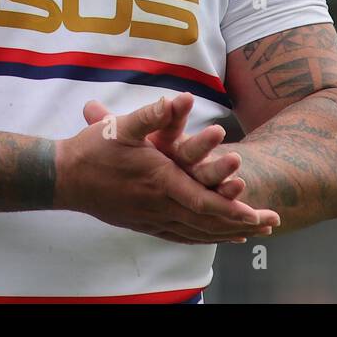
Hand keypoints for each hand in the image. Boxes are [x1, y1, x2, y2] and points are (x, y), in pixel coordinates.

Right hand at [56, 95, 278, 244]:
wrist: (64, 177)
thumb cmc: (93, 148)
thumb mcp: (121, 126)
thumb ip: (152, 115)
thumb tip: (177, 98)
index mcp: (159, 181)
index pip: (204, 202)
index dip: (233, 210)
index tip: (259, 214)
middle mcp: (159, 205)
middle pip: (207, 222)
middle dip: (242, 223)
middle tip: (272, 224)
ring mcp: (150, 218)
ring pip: (196, 232)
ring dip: (226, 233)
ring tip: (253, 234)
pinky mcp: (142, 223)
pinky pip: (179, 236)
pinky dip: (202, 238)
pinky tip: (215, 238)